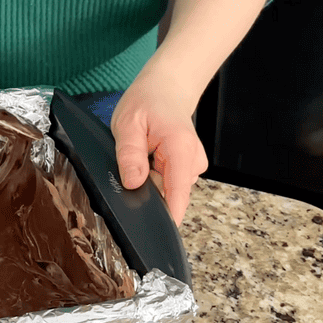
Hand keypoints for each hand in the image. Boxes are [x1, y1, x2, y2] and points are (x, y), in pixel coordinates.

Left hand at [109, 62, 209, 226]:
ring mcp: (193, 165)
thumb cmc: (148, 100)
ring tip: (143, 152)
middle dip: (147, 188)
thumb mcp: (128, 122)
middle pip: (169, 195)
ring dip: (151, 179)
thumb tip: (133, 183)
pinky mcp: (188, 168)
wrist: (167, 87)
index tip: (154, 235)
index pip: (177, 195)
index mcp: (181, 148)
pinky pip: (168, 182)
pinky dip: (156, 174)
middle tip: (134, 160)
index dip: (167, 218)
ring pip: (167, 189)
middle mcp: (193, 160)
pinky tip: (152, 156)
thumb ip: (130, 154)